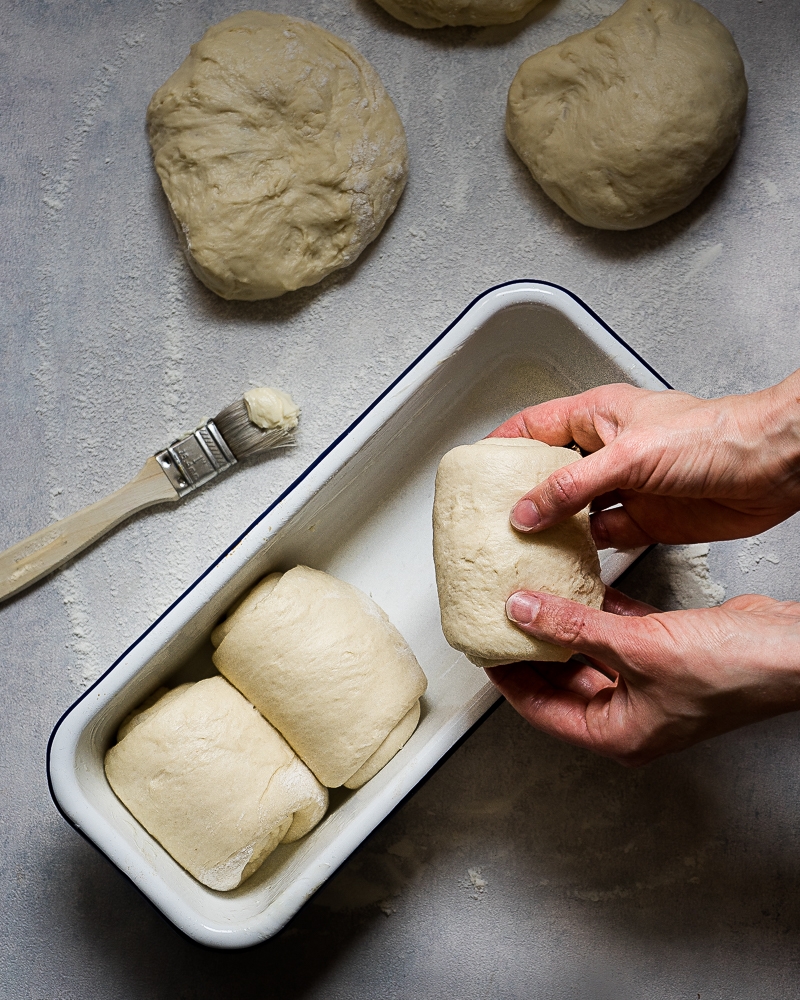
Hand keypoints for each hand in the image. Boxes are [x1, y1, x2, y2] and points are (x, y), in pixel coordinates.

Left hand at [486, 588, 799, 765]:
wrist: (792, 649)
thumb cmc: (733, 670)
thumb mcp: (638, 646)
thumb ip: (574, 627)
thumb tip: (521, 611)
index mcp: (618, 733)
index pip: (541, 710)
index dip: (507, 678)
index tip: (483, 648)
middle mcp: (631, 715)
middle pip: (561, 682)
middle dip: (531, 650)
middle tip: (500, 619)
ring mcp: (649, 686)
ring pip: (589, 656)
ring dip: (563, 627)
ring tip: (529, 598)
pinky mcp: (665, 656)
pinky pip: (617, 635)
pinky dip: (598, 613)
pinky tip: (580, 587)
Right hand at [489, 374, 799, 546]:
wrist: (775, 468)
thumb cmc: (716, 435)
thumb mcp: (629, 455)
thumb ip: (572, 485)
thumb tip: (527, 510)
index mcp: (599, 415)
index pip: (534, 425)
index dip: (502, 444)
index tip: (475, 468)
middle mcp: (609, 450)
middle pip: (549, 472)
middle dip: (520, 493)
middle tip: (489, 516)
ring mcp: (626, 488)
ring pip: (574, 510)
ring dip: (551, 528)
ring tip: (519, 544)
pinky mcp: (645, 521)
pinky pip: (602, 538)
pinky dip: (583, 552)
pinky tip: (565, 561)